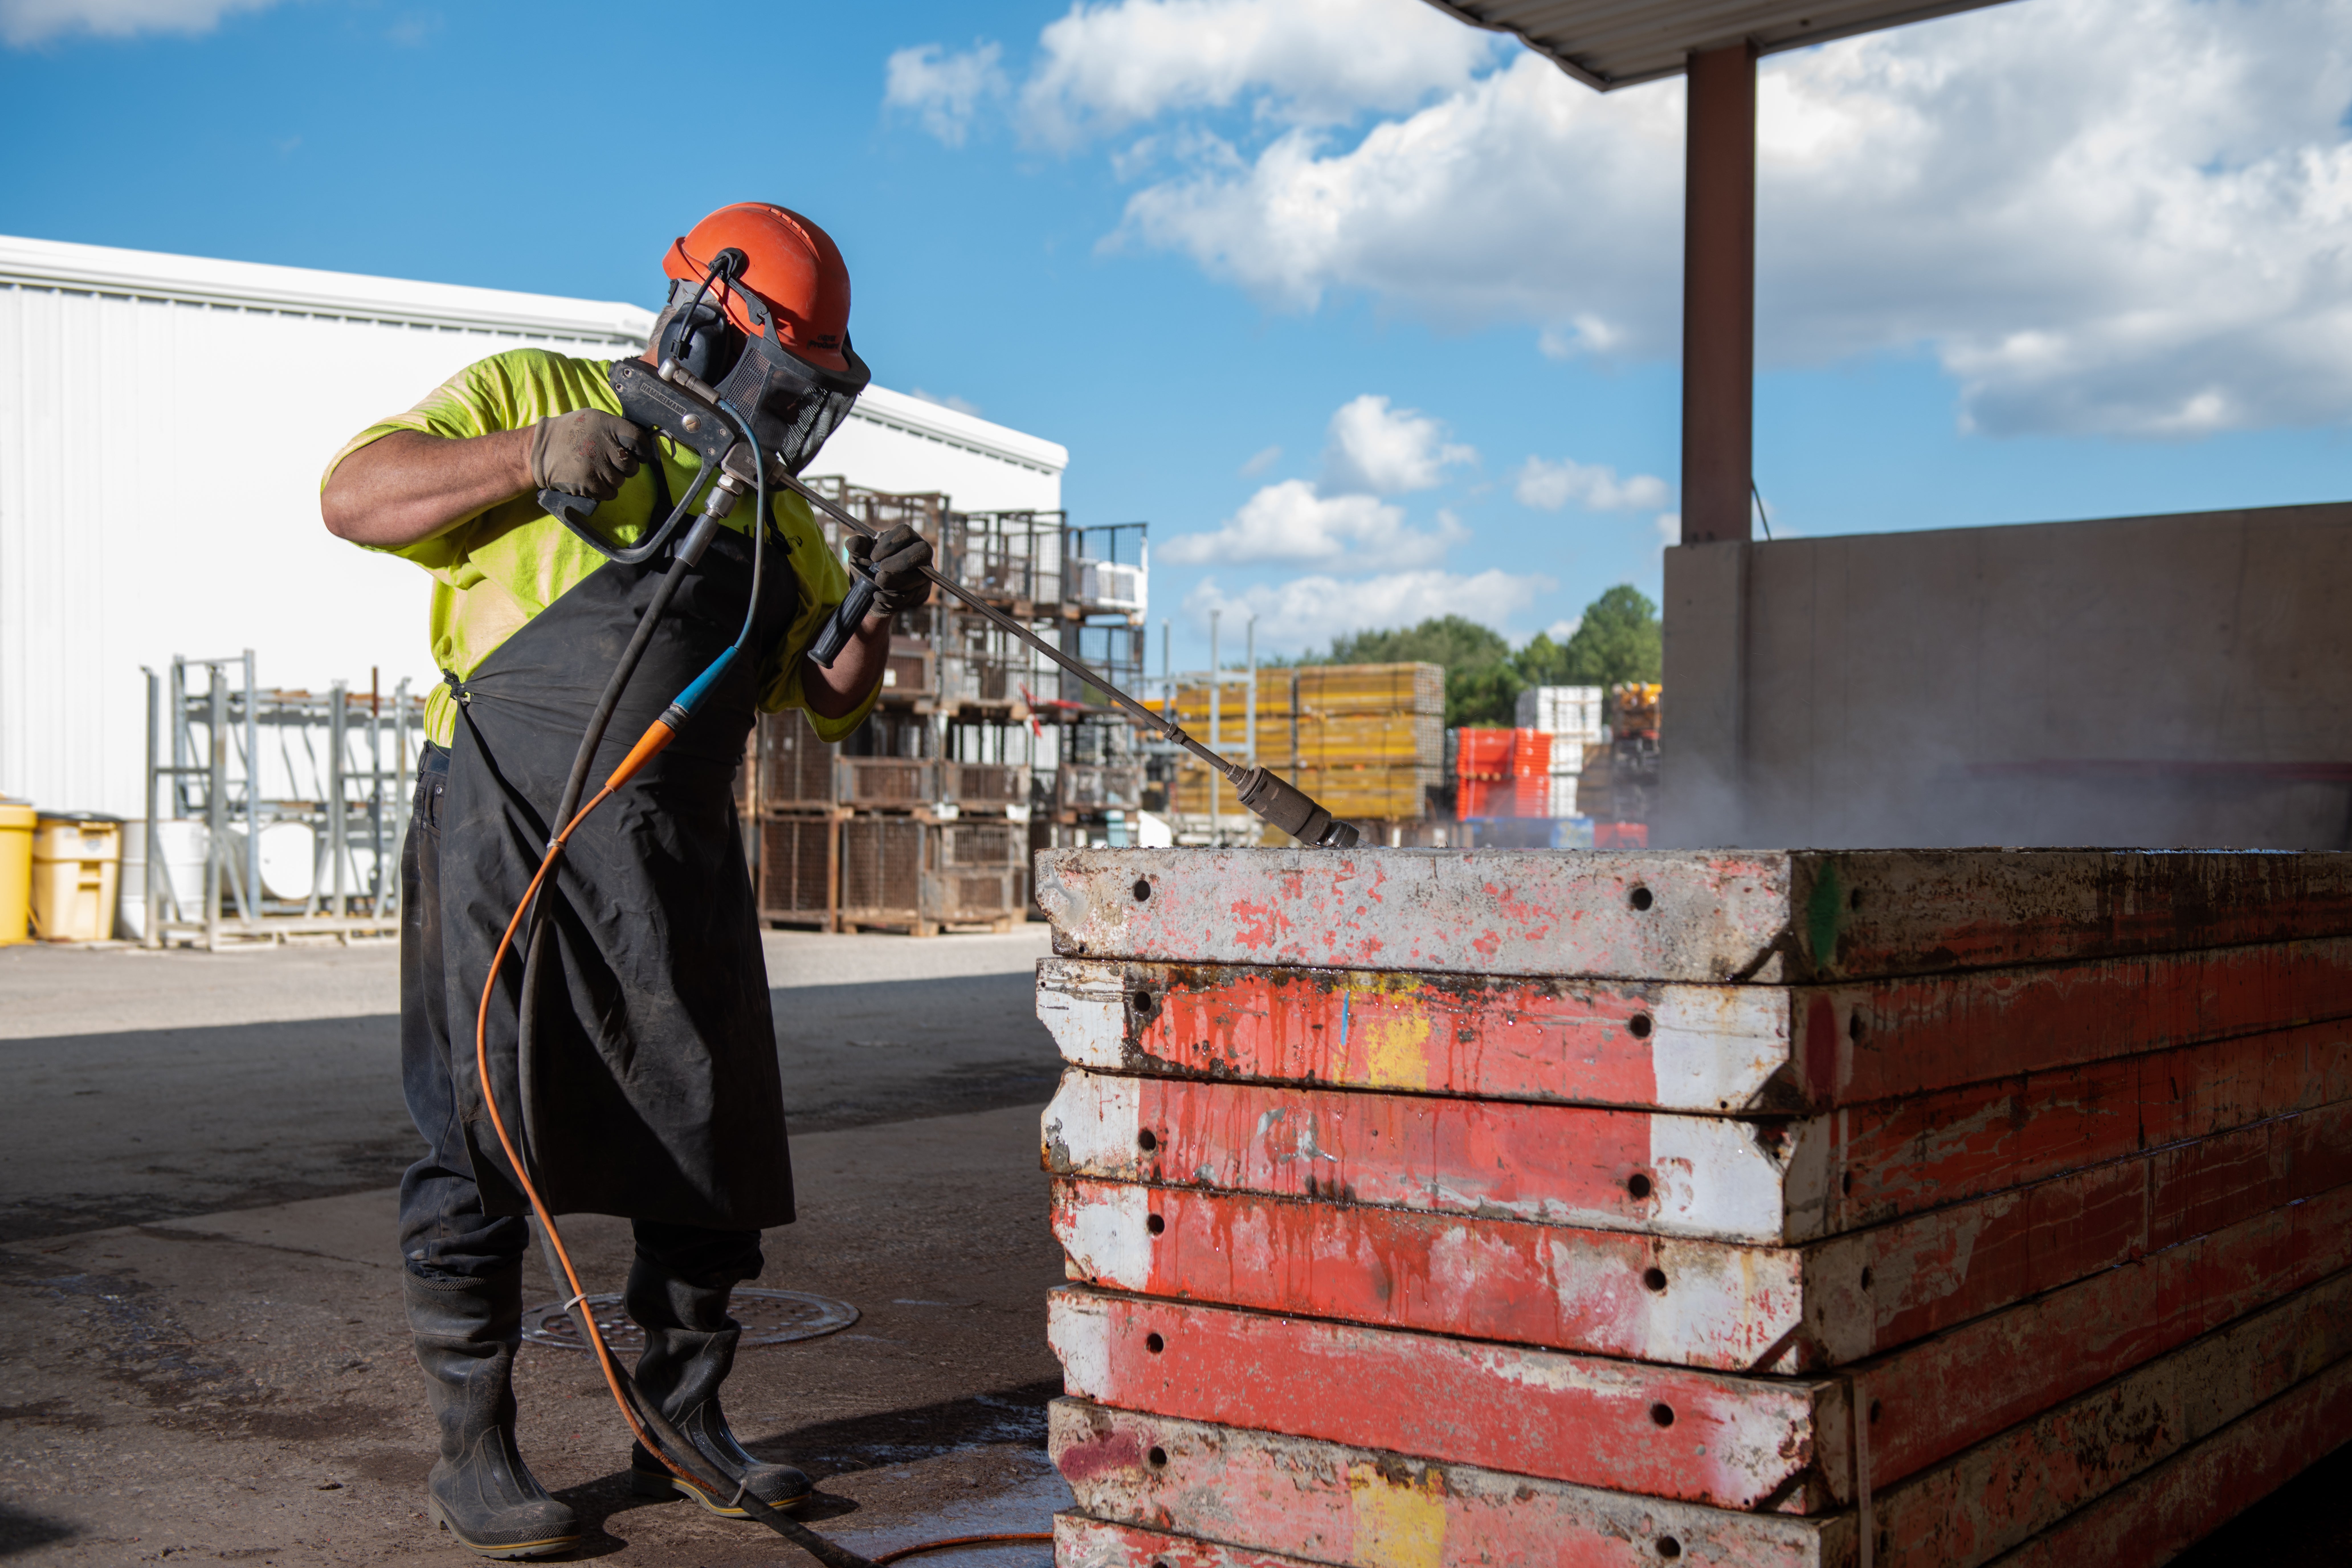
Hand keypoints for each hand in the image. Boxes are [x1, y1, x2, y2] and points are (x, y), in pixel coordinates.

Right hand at [527, 409, 649, 499]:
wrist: (540, 449)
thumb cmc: (571, 433)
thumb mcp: (593, 419)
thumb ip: (616, 428)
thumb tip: (638, 443)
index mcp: (608, 426)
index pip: (639, 440)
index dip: (642, 450)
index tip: (639, 454)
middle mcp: (604, 445)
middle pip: (632, 466)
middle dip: (625, 467)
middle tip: (611, 463)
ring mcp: (597, 466)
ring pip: (620, 481)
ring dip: (612, 479)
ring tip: (596, 469)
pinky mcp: (589, 483)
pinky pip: (610, 493)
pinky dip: (604, 490)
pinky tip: (593, 480)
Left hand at [846, 524, 933, 615]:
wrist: (872, 592)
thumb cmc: (868, 567)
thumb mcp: (859, 555)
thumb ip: (857, 547)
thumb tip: (854, 542)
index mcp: (905, 538)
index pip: (905, 532)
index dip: (891, 543)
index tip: (873, 556)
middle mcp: (920, 553)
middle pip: (923, 551)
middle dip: (901, 560)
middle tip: (881, 568)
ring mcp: (923, 574)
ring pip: (918, 577)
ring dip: (896, 580)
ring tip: (878, 582)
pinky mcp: (921, 593)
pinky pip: (912, 596)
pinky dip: (892, 597)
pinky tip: (878, 595)